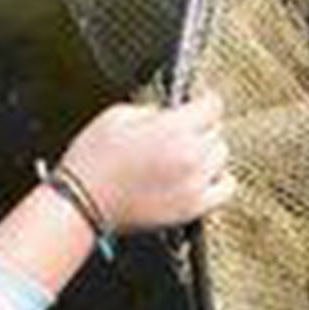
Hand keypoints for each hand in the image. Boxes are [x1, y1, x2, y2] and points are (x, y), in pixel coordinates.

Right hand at [58, 90, 234, 233]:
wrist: (83, 203)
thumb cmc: (94, 159)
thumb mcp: (118, 115)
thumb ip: (153, 109)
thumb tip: (169, 113)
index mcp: (173, 128)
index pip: (213, 105)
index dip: (203, 101)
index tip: (197, 103)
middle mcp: (190, 156)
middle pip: (217, 131)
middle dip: (201, 126)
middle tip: (181, 130)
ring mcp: (194, 185)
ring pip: (222, 157)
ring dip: (207, 152)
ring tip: (185, 154)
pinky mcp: (192, 208)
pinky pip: (226, 188)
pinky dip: (217, 179)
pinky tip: (200, 176)